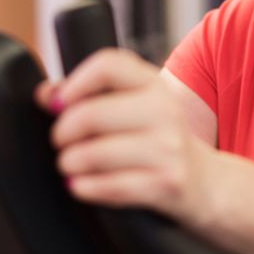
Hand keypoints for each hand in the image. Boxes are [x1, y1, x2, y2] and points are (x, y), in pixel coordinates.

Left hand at [37, 49, 218, 226]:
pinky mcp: (167, 183)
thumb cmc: (159, 141)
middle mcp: (165, 110)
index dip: (74, 82)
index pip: (108, 65)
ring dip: (70, 162)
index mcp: (153, 84)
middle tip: (60, 141)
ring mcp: (168, 148)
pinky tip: (81, 185)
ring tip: (69, 165)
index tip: (57, 103)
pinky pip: (111, 186)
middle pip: (92, 113)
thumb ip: (93, 96)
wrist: (207, 183)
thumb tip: (46, 94)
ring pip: (95, 154)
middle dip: (63, 132)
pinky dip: (85, 188)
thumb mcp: (136, 108)